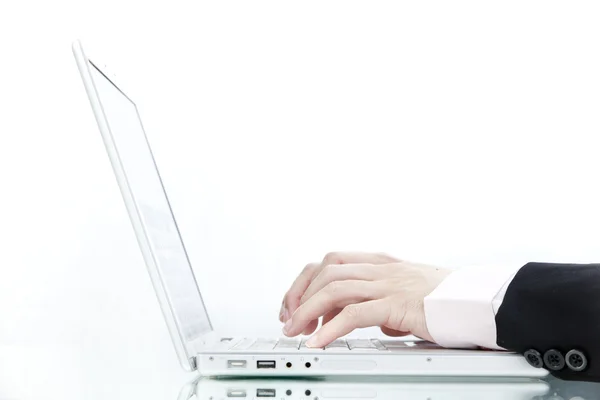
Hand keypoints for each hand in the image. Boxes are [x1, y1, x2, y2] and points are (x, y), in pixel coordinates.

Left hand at [279, 252, 450, 347]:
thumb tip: (367, 320)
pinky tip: (319, 341)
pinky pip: (354, 314)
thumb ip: (382, 301)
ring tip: (295, 331)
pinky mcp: (397, 304)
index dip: (308, 279)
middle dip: (300, 294)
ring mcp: (388, 284)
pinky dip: (330, 328)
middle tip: (289, 319)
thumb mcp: (407, 294)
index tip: (295, 302)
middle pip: (326, 270)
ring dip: (307, 309)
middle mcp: (381, 269)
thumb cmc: (448, 299)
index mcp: (381, 263)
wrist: (479, 300)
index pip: (332, 261)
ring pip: (334, 288)